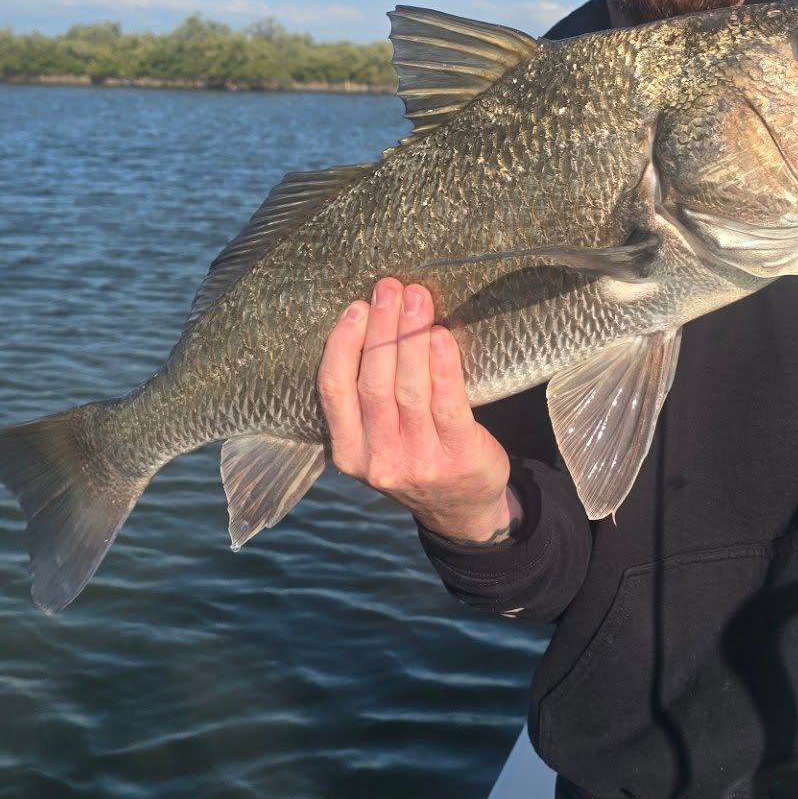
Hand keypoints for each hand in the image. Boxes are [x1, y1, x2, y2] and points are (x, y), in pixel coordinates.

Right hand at [317, 279, 519, 543]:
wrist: (463, 510)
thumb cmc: (416, 455)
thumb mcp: (376, 440)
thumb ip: (366, 399)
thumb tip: (370, 321)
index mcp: (348, 452)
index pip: (334, 390)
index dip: (343, 344)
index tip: (356, 307)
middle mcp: (378, 458)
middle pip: (374, 382)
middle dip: (382, 328)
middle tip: (390, 287)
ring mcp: (418, 460)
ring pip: (409, 388)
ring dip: (412, 336)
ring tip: (417, 298)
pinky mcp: (458, 456)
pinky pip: (448, 403)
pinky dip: (444, 365)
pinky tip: (441, 335)